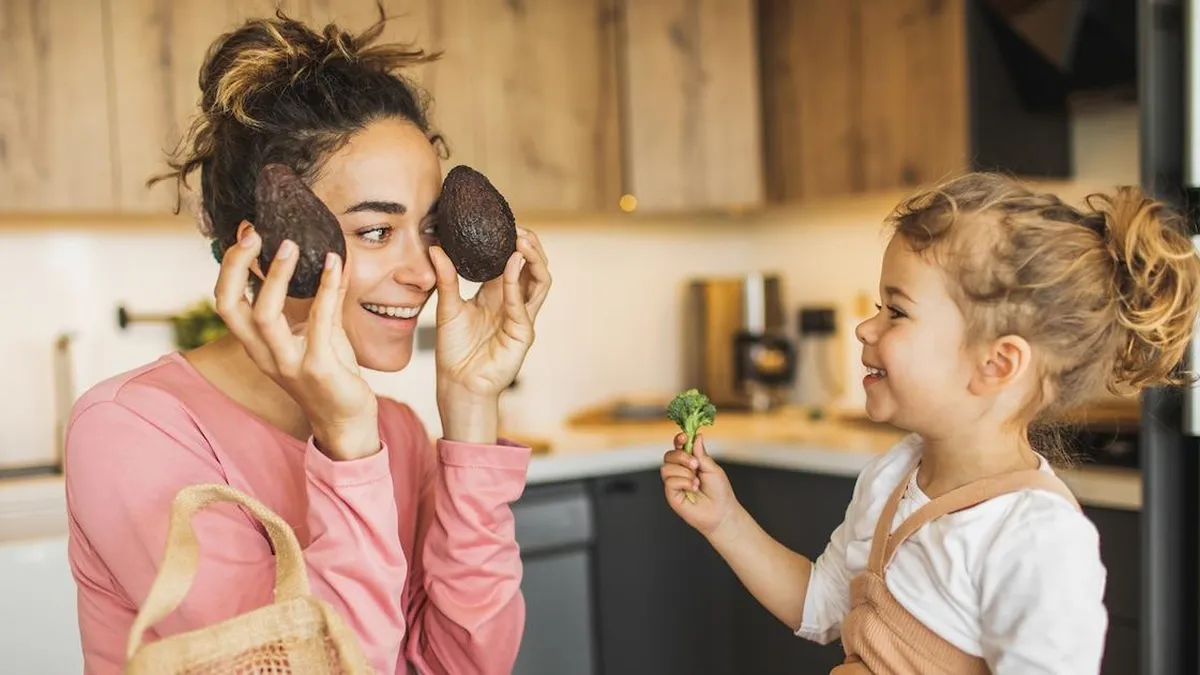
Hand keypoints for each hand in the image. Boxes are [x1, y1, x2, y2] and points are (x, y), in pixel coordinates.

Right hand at [213, 226, 378, 459]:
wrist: (348, 421)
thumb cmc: (332, 374)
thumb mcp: (322, 331)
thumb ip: (321, 298)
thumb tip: (330, 256)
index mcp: (256, 344)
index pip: (226, 302)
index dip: (230, 266)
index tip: (246, 232)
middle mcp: (263, 354)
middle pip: (229, 306)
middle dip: (237, 266)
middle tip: (257, 234)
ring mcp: (288, 363)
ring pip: (265, 315)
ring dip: (276, 276)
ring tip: (292, 245)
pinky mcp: (317, 369)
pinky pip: (317, 323)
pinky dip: (326, 290)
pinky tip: (335, 265)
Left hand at [429, 227, 550, 401]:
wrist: (457, 383)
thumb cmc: (454, 350)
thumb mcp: (447, 307)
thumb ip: (446, 278)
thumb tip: (435, 248)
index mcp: (498, 294)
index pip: (513, 262)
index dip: (511, 242)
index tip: (502, 223)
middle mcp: (514, 303)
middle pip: (534, 267)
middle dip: (530, 245)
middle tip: (517, 227)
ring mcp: (522, 317)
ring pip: (540, 281)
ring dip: (534, 259)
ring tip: (521, 240)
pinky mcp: (524, 333)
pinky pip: (525, 303)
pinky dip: (519, 282)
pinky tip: (511, 264)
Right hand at [660, 433, 739, 537]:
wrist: (722, 512)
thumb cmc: (719, 492)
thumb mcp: (712, 468)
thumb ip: (701, 453)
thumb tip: (697, 436)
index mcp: (689, 462)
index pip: (678, 447)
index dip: (679, 440)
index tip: (685, 437)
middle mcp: (679, 471)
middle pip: (668, 455)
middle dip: (681, 456)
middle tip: (696, 464)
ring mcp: (674, 483)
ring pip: (666, 468)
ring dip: (684, 472)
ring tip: (696, 481)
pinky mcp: (671, 494)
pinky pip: (670, 481)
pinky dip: (683, 482)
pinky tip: (693, 488)